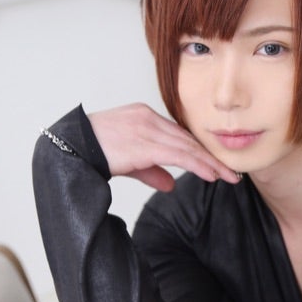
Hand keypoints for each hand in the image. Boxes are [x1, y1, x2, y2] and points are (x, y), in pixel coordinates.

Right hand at [88, 103, 239, 190]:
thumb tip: (171, 185)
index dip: (199, 150)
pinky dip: (199, 165)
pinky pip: (180, 155)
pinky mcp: (145, 143)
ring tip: (228, 176)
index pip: (179, 134)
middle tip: (231, 171)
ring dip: (211, 163)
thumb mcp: (128, 162)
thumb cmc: (93, 153)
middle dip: (211, 156)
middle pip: (188, 138)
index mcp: (144, 116)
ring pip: (188, 147)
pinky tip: (212, 175)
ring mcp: (147, 129)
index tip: (215, 162)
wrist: (70, 149)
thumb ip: (151, 171)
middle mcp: (148, 118)